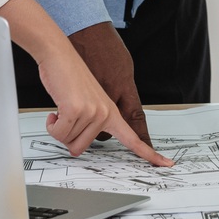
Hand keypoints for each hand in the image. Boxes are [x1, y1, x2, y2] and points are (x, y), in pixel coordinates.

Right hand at [36, 49, 172, 166]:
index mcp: (112, 112)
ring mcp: (93, 112)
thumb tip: (83, 143)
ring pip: (68, 141)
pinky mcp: (76, 110)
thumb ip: (94, 120)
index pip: (134, 138)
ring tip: (63, 107)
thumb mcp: (91, 98)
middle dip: (67, 137)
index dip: (149, 154)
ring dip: (59, 128)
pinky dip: (52, 125)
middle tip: (67, 117)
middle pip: (80, 148)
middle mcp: (105, 113)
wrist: (59, 54)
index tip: (166, 164)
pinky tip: (56, 109)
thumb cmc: (71, 74)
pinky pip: (58, 133)